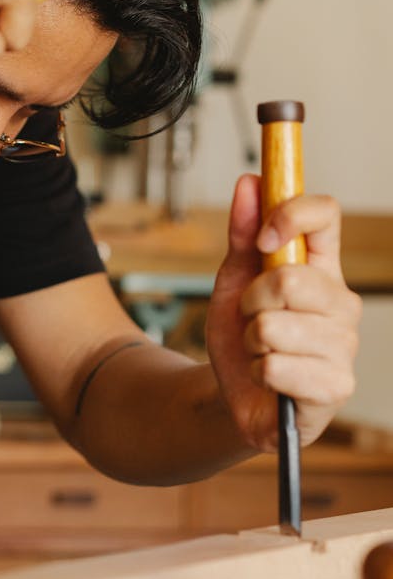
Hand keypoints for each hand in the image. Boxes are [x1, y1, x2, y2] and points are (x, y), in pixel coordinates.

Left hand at [205, 174, 360, 451]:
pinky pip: (275, 367)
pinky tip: (268, 378)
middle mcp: (342, 302)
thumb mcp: (234, 280)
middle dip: (251, 300)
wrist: (237, 396)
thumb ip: (242, 234)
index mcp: (323, 267)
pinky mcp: (336, 386)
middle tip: (251, 316)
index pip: (326, 215)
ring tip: (261, 350)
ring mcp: (344, 345)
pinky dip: (256, 372)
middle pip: (290, 278)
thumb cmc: (243, 335)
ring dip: (250, 340)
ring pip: (274, 326)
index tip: (261, 240)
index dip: (289, 215)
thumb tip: (249, 183)